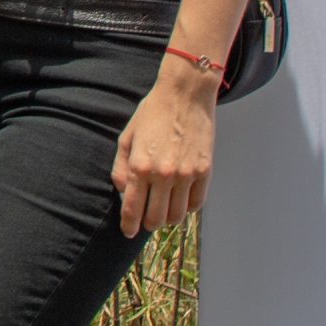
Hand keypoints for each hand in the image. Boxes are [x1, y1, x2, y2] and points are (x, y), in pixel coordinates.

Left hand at [111, 58, 219, 237]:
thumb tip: (122, 191)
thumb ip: (120, 167)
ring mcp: (185, 175)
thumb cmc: (153, 113)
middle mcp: (162, 175)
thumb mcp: (127, 136)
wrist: (185, 94)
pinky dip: (188, 207)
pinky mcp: (204, 171)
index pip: (132, 209)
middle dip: (148, 223)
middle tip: (146, 219)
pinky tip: (181, 199)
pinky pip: (196, 204)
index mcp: (139, 166)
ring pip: (176, 216)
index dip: (129, 225)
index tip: (128, 231)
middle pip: (155, 219)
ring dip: (168, 218)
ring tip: (164, 209)